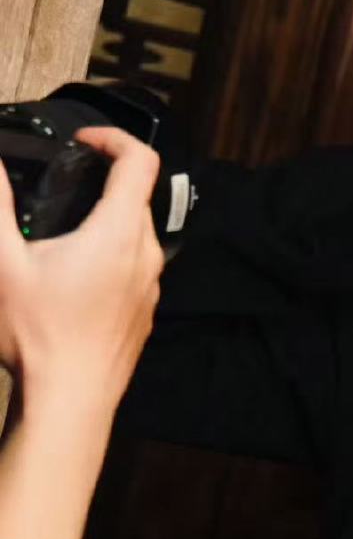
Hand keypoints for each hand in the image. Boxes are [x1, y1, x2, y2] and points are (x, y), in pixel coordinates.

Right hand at [0, 126, 164, 416]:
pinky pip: (136, 268)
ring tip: (63, 234)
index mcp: (118, 233)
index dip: (114, 137)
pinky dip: (112, 256)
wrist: (71, 401)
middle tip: (65, 183)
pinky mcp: (146, 311)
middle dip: (103, 181)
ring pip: (137, 234)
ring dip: (106, 221)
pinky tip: (74, 277)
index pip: (141, 160)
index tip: (84, 140)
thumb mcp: (2, 264)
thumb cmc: (38, 336)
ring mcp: (151, 285)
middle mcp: (146, 254)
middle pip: (137, 197)